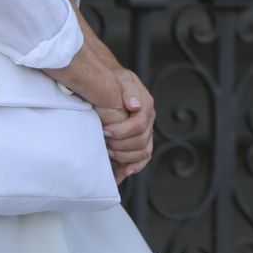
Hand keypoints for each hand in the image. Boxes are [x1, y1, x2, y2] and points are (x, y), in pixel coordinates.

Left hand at [98, 68, 154, 182]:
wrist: (110, 85)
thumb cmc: (113, 83)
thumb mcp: (122, 79)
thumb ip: (129, 90)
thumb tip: (134, 105)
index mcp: (146, 106)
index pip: (139, 124)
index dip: (122, 130)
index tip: (104, 130)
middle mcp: (148, 121)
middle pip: (141, 141)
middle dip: (120, 145)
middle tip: (104, 143)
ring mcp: (146, 133)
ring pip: (143, 153)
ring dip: (125, 156)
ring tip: (109, 153)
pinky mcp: (140, 143)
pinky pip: (143, 159)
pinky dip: (134, 167)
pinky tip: (123, 172)